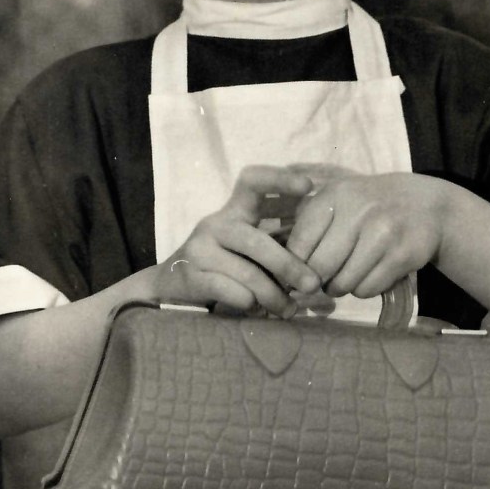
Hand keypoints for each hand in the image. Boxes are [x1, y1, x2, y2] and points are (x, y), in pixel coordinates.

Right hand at [158, 166, 320, 316]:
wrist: (169, 288)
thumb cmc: (222, 267)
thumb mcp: (247, 249)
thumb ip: (276, 246)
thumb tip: (320, 262)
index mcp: (234, 211)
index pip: (253, 181)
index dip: (280, 179)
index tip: (309, 187)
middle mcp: (215, 224)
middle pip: (257, 241)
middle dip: (289, 265)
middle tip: (313, 285)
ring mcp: (200, 249)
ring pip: (247, 272)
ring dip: (273, 295)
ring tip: (288, 310)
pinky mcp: (190, 275)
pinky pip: (229, 290)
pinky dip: (249, 303)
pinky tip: (257, 310)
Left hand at [285, 171, 448, 298]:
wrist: (427, 205)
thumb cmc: (371, 205)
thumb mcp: (339, 200)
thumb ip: (309, 226)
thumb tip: (282, 270)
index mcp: (335, 196)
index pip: (299, 243)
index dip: (294, 265)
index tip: (298, 273)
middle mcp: (358, 212)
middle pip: (319, 268)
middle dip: (318, 280)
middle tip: (325, 278)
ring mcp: (383, 234)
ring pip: (343, 284)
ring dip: (342, 287)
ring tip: (350, 272)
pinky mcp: (402, 256)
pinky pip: (367, 290)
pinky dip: (364, 289)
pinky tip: (372, 272)